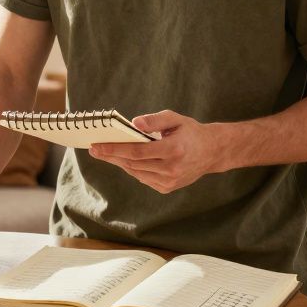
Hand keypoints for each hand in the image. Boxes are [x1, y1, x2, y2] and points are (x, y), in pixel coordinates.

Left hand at [89, 110, 220, 193]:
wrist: (212, 152)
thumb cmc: (190, 131)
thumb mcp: (175, 118)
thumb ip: (155, 120)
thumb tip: (134, 124)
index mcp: (173, 150)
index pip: (137, 151)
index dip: (114, 149)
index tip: (96, 146)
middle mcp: (171, 168)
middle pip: (133, 163)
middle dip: (111, 156)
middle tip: (94, 149)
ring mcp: (170, 181)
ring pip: (136, 172)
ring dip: (119, 162)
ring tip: (105, 153)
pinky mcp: (168, 187)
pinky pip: (143, 178)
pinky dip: (132, 169)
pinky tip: (124, 160)